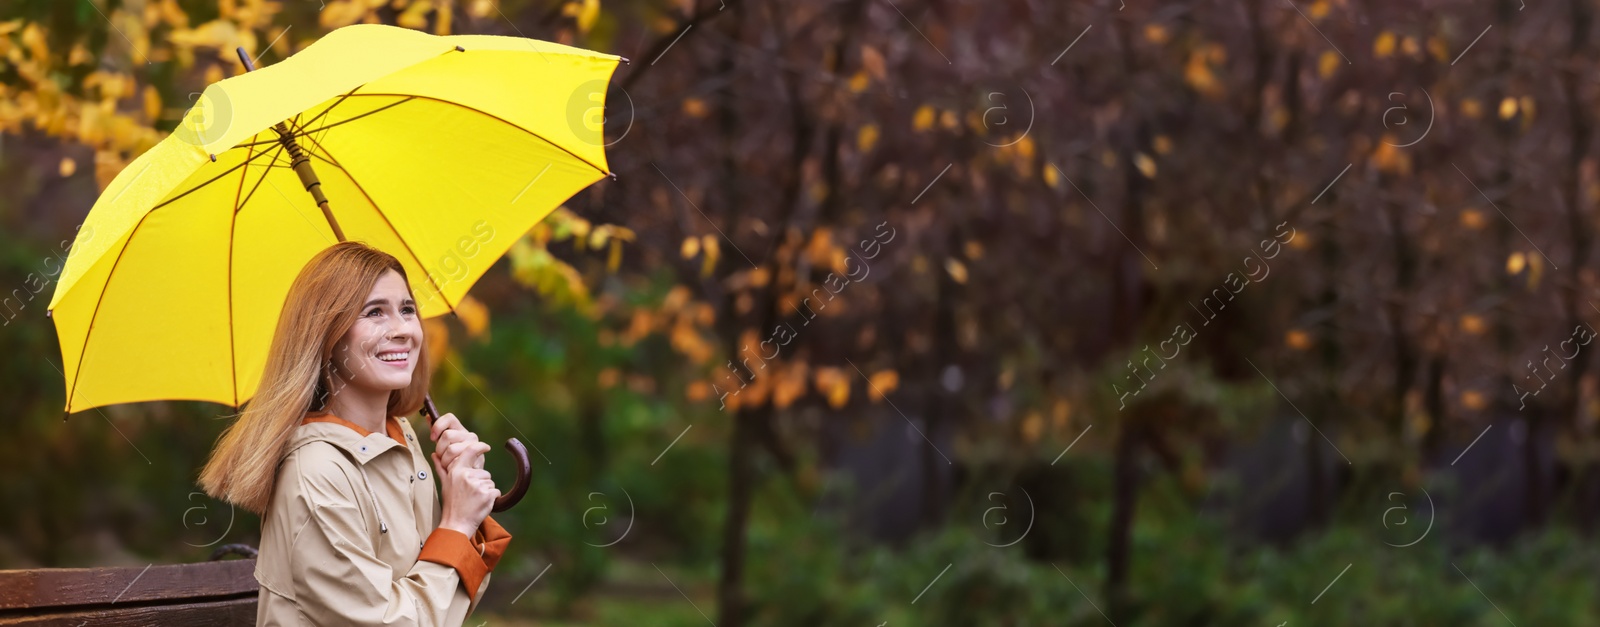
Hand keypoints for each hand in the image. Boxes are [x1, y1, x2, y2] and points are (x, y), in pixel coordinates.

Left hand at [430, 412, 485, 471]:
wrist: (469, 477)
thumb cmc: (455, 460)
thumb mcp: (444, 445)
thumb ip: (437, 432)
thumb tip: (428, 417)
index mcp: (460, 430)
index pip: (449, 418)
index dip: (438, 426)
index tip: (432, 438)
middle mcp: (469, 435)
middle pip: (447, 435)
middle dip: (440, 449)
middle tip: (442, 457)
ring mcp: (475, 446)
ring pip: (451, 449)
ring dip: (445, 461)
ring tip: (449, 465)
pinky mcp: (478, 458)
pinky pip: (458, 462)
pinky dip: (452, 467)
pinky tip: (455, 469)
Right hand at [430, 413, 496, 535]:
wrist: (456, 524)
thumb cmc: (451, 504)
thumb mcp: (444, 484)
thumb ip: (441, 468)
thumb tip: (434, 454)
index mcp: (457, 471)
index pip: (470, 451)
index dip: (480, 446)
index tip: (485, 446)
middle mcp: (467, 475)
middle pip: (484, 472)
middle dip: (481, 482)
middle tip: (470, 495)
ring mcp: (477, 485)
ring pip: (490, 482)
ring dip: (486, 490)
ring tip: (474, 500)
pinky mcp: (487, 494)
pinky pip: (496, 491)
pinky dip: (492, 498)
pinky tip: (481, 504)